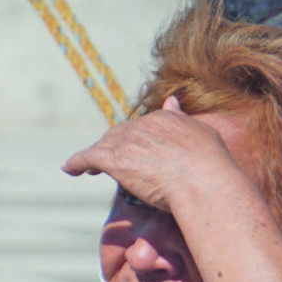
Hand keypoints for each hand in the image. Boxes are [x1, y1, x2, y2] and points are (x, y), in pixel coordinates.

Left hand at [62, 97, 244, 217]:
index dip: (137, 138)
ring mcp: (128, 142)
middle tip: (109, 158)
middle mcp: (143, 125)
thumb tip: (172, 100)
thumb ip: (183, 119)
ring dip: (96, 154)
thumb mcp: (202, 133)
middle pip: (121, 134)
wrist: (203, 181)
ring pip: (105, 145)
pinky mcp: (115, 161)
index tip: (136, 147)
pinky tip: (69, 169)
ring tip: (88, 167)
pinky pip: (89, 157)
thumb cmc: (212, 166)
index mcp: (165, 119)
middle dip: (114, 145)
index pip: (145, 127)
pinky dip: (77, 162)